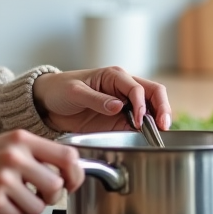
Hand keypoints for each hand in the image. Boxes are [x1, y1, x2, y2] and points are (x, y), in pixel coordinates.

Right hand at [0, 131, 82, 213]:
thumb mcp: (10, 143)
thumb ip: (38, 153)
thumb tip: (71, 173)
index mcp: (22, 139)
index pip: (67, 156)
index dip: (75, 174)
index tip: (71, 182)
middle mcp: (14, 156)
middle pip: (56, 187)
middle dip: (51, 197)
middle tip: (39, 194)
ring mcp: (3, 179)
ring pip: (38, 208)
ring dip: (30, 209)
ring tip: (15, 198)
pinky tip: (1, 203)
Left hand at [32, 67, 170, 132]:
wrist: (48, 103)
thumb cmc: (60, 90)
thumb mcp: (75, 92)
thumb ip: (96, 99)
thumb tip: (118, 106)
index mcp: (114, 76)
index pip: (137, 88)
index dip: (141, 104)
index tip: (139, 120)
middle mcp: (123, 88)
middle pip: (154, 93)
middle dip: (162, 108)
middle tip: (164, 125)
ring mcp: (124, 104)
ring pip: (151, 108)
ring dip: (158, 119)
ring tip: (160, 133)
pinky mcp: (120, 119)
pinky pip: (140, 123)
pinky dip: (148, 129)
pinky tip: (149, 137)